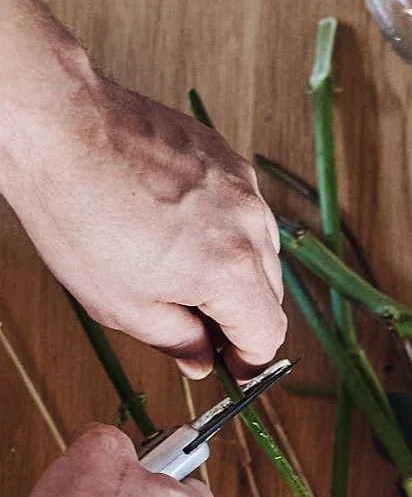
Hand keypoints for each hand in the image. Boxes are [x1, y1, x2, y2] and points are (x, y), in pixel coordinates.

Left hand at [0, 65, 286, 378]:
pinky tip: (178, 227)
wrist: (58, 131)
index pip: (268, 334)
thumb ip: (176, 341)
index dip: (248, 359)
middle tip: (196, 324)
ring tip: (180, 268)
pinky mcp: (224, 157)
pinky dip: (223, 228)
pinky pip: (242, 208)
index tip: (231, 365)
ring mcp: (241, 185)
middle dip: (238, 316)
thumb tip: (200, 357)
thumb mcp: (122, 306)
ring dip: (233, 269)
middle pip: (269, 293)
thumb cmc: (79, 213)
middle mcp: (249, 225)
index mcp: (231, 271)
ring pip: (260, 248)